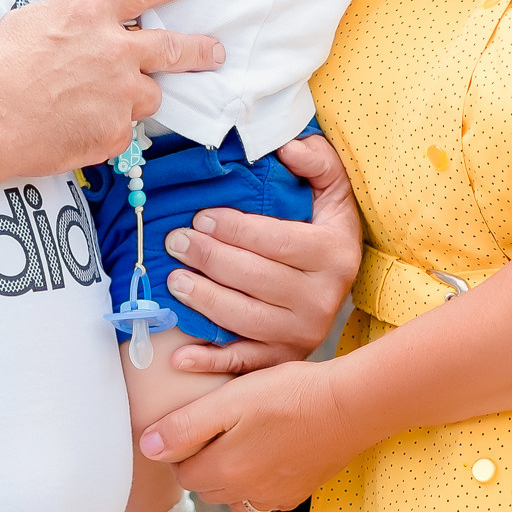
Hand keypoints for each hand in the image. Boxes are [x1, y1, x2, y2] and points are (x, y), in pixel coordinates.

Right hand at [0, 0, 221, 175]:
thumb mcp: (31, 21)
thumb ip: (71, 18)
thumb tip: (87, 18)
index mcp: (89, 13)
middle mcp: (114, 50)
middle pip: (173, 46)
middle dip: (200, 49)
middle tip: (214, 51)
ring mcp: (119, 93)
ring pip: (150, 94)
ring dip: (134, 96)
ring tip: (100, 103)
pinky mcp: (115, 131)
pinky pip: (123, 128)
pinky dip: (106, 128)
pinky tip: (76, 127)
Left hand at [142, 358, 360, 511]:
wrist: (349, 408)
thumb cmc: (288, 395)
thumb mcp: (229, 400)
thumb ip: (185, 426)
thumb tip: (147, 447)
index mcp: (223, 471)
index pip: (180, 472)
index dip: (181, 446)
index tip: (195, 421)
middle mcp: (245, 494)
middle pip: (205, 485)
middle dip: (203, 460)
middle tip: (218, 425)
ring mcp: (273, 497)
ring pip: (233, 494)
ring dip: (229, 474)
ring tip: (242, 437)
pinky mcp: (296, 493)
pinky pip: (262, 496)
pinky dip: (257, 479)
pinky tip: (269, 451)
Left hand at [163, 134, 361, 373]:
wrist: (338, 280)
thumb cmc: (324, 226)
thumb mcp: (331, 188)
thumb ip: (316, 160)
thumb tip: (288, 147)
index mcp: (335, 253)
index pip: (278, 241)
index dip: (236, 230)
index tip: (201, 216)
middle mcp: (324, 299)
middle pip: (258, 280)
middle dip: (211, 259)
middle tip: (175, 241)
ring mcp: (304, 333)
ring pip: (247, 321)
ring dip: (205, 301)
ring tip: (173, 280)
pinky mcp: (285, 358)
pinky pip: (245, 364)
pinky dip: (211, 363)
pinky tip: (178, 356)